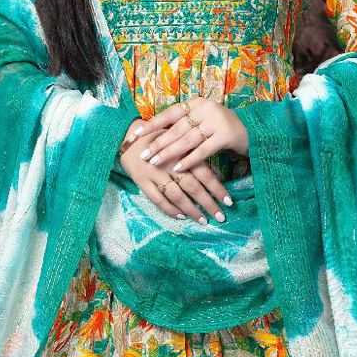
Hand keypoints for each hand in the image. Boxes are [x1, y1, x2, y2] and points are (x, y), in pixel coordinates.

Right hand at [117, 98, 244, 223]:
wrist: (127, 136)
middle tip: (220, 216)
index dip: (217, 188)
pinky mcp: (142, 181)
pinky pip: (157, 199)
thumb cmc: (159, 138)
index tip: (229, 201)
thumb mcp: (179, 141)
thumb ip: (194, 154)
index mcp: (182, 152)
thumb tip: (217, 174)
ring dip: (191, 210)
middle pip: (192, 187)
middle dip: (208, 203)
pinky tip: (181, 216)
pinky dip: (169, 209)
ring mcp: (154, 174)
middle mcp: (169, 164)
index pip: (204, 173)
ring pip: (176, 195)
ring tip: (203, 220)